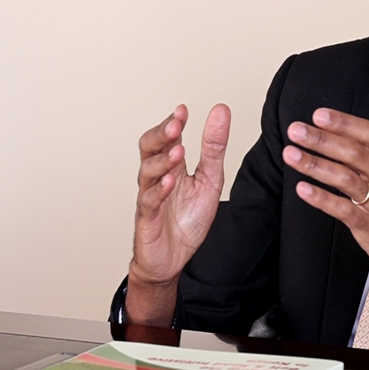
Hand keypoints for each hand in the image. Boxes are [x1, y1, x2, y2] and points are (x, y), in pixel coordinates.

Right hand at [126, 104, 230, 324]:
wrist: (173, 259)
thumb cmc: (186, 220)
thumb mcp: (209, 180)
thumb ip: (213, 148)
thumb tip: (221, 111)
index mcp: (171, 167)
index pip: (166, 138)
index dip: (172, 123)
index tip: (183, 110)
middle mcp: (157, 178)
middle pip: (149, 149)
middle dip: (161, 135)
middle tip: (176, 124)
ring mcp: (149, 197)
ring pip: (147, 172)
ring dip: (163, 159)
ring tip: (179, 149)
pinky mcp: (147, 219)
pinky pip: (149, 201)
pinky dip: (159, 190)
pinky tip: (170, 181)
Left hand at [282, 91, 368, 342]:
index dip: (344, 123)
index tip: (319, 114)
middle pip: (355, 153)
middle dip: (323, 140)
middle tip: (296, 130)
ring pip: (347, 179)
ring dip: (316, 165)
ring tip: (291, 154)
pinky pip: (345, 211)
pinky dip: (323, 200)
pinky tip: (303, 190)